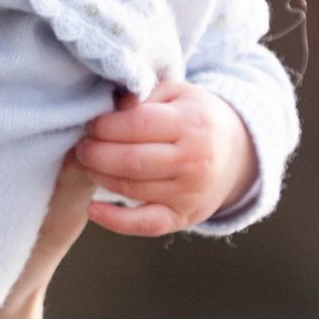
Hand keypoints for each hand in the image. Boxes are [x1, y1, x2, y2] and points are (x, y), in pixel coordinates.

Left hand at [71, 80, 254, 235]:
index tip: (91, 124)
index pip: (138, 125)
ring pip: (132, 189)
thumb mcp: (177, 94)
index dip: (106, 126)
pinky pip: (145, 224)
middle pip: (131, 161)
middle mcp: (194, 161)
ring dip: (99, 177)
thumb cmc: (195, 118)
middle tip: (81, 146)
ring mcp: (189, 193)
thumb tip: (108, 106)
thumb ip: (143, 95)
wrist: (237, 154)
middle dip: (95, 154)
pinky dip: (116, 221)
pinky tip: (93, 209)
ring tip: (85, 164)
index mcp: (192, 123)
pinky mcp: (183, 217)